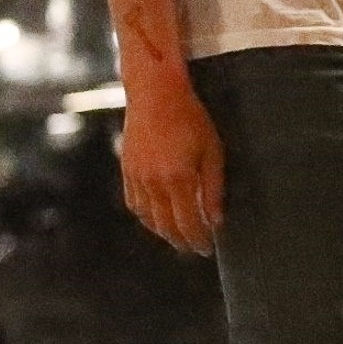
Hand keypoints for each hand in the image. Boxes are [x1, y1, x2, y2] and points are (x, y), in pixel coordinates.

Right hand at [118, 78, 224, 255]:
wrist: (155, 94)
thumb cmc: (190, 118)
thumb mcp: (212, 151)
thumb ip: (213, 189)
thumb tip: (215, 220)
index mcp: (177, 179)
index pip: (188, 223)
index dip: (198, 239)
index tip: (207, 248)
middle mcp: (153, 183)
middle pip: (166, 226)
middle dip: (181, 240)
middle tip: (194, 248)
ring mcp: (136, 178)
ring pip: (148, 218)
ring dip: (163, 232)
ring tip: (178, 236)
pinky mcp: (127, 170)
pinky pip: (134, 203)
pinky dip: (146, 216)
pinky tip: (156, 218)